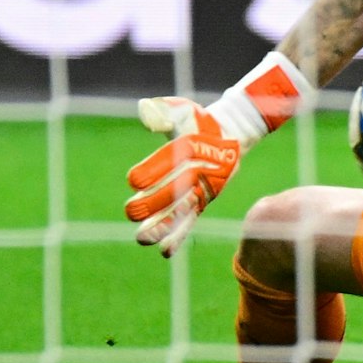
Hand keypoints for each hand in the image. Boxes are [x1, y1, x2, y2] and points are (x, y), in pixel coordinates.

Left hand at [125, 97, 242, 256]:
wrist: (231, 134)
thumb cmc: (198, 121)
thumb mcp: (182, 109)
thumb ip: (162, 111)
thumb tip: (145, 112)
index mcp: (192, 147)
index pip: (170, 162)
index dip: (151, 172)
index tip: (132, 180)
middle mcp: (200, 171)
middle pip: (176, 191)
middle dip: (152, 203)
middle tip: (130, 211)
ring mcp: (203, 189)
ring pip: (182, 211)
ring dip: (162, 227)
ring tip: (141, 239)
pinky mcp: (203, 201)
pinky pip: (191, 221)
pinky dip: (179, 236)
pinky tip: (164, 252)